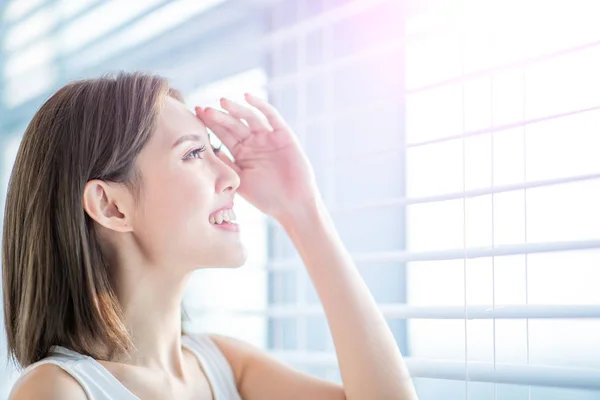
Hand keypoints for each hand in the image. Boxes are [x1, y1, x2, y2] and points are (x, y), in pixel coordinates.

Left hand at [195, 94, 319, 221]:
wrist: (292, 205)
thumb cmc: (267, 198)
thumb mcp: (241, 182)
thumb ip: (228, 165)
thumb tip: (211, 151)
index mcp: (241, 153)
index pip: (223, 135)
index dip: (210, 124)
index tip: (196, 115)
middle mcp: (254, 142)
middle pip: (234, 124)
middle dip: (220, 116)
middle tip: (205, 110)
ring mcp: (269, 137)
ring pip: (249, 118)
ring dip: (236, 109)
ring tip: (222, 102)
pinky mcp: (284, 135)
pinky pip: (272, 117)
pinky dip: (261, 106)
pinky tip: (248, 97)